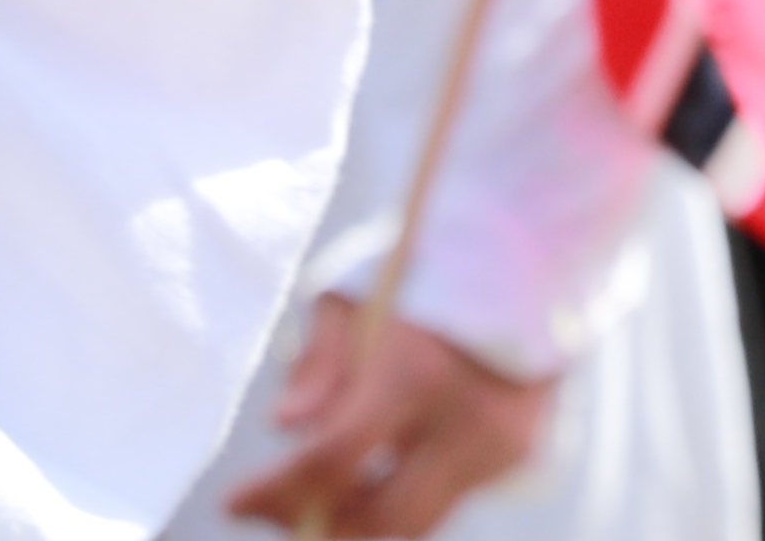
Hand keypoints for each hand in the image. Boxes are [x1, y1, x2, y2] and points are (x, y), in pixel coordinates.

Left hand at [221, 291, 557, 533]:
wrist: (531, 252)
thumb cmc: (425, 266)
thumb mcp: (355, 294)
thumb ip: (319, 364)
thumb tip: (284, 427)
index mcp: (416, 370)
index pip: (336, 460)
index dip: (277, 492)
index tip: (233, 503)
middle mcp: (464, 419)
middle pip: (378, 519)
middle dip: (317, 525)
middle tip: (276, 512)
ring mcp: (500, 445)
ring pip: (415, 524)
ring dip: (360, 520)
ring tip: (319, 495)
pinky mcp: (519, 456)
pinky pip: (446, 500)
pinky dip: (402, 493)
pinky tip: (376, 468)